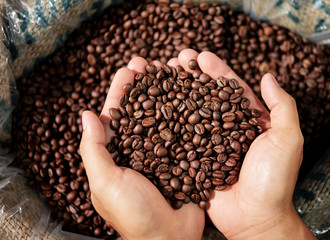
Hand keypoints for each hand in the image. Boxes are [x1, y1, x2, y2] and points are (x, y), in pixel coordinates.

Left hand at [80, 57, 203, 239]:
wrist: (169, 237)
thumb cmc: (133, 214)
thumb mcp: (105, 182)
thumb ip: (93, 149)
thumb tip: (87, 114)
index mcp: (116, 154)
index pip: (116, 115)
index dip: (121, 91)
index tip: (130, 69)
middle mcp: (139, 150)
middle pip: (141, 110)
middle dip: (145, 85)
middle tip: (152, 63)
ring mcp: (163, 153)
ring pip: (164, 116)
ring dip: (167, 93)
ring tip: (174, 71)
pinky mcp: (183, 158)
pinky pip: (185, 131)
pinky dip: (188, 113)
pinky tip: (194, 96)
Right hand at [171, 49, 315, 239]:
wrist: (255, 218)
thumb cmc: (275, 180)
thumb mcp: (287, 139)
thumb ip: (282, 107)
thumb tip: (268, 76)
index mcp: (249, 122)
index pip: (231, 89)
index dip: (216, 71)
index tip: (201, 56)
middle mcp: (227, 130)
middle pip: (207, 97)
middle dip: (192, 77)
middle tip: (175, 60)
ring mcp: (209, 144)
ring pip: (191, 114)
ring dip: (177, 95)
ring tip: (162, 77)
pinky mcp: (195, 160)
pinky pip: (181, 139)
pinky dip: (169, 124)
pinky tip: (155, 109)